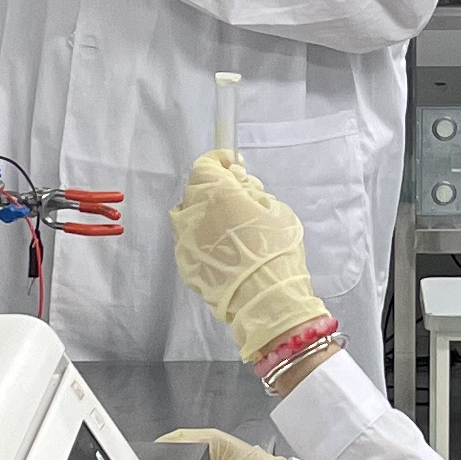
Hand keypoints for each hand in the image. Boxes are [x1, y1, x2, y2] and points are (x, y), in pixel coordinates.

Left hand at [175, 152, 336, 366]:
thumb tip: (235, 178)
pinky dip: (202, 239)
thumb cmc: (276, 249)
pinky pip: (189, 242)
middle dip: (213, 189)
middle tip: (238, 200)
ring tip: (227, 227)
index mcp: (216, 193)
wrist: (265, 298)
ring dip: (203, 214)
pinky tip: (222, 250)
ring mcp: (184, 240)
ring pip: (187, 216)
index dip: (220, 161)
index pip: (205, 165)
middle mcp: (193, 213)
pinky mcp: (184, 263)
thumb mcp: (275, 209)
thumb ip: (250, 190)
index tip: (234, 166)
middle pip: (195, 189)